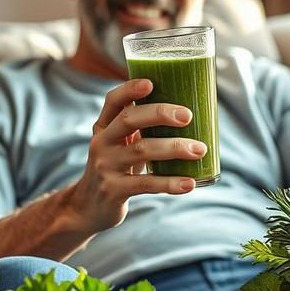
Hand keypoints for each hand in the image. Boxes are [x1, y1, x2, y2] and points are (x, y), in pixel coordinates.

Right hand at [66, 79, 205, 232]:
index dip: (130, 89)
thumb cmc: (117, 168)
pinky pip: (146, 183)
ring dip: (174, 148)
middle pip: (129, 120)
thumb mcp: (120, 144)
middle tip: (188, 116)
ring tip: (199, 150)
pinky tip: (189, 183)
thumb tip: (188, 112)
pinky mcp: (114, 190)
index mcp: (105, 126)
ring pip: (141, 150)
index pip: (113, 101)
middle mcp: (102, 143)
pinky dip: (170, 183)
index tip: (151, 83)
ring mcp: (106, 166)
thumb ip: (140, 128)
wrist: (89, 207)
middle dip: (159, 114)